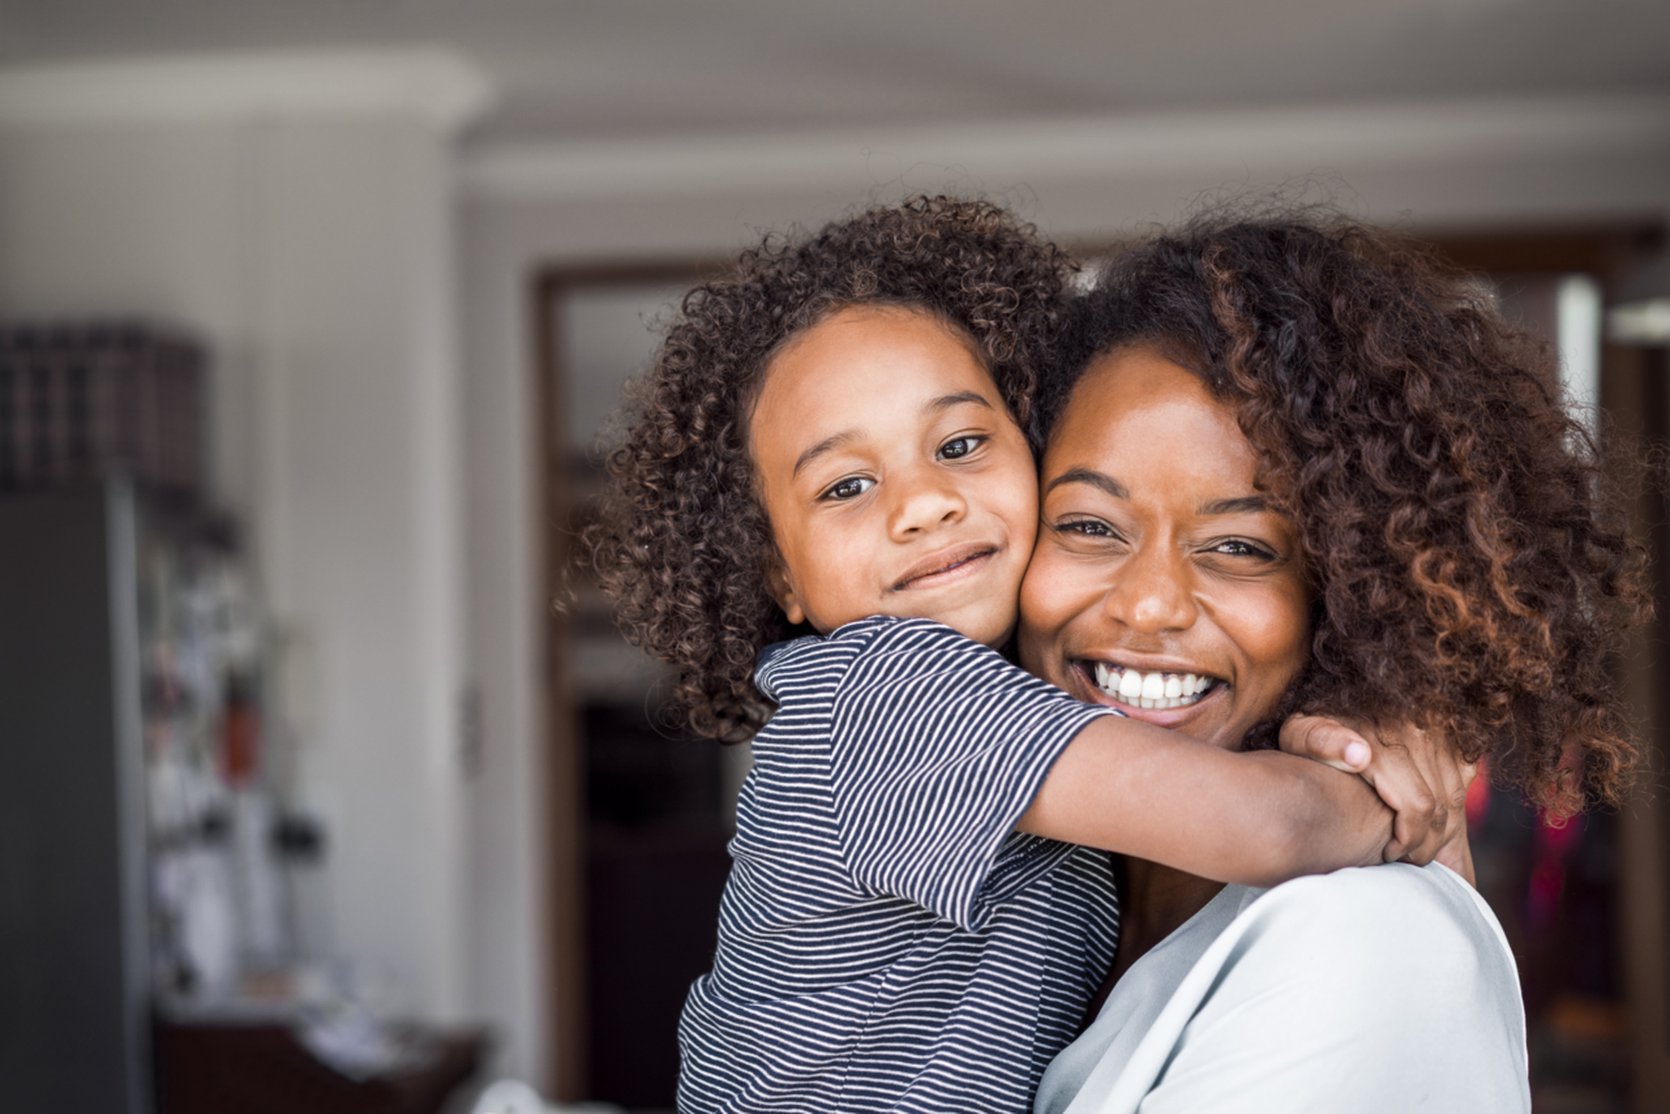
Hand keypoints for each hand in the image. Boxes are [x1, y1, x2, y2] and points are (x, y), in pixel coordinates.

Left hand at [1278, 714, 1475, 873]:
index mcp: (1386, 739)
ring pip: (1457, 797)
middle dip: (1427, 843)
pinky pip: (1465, 775)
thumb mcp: (1300, 729)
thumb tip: (1359, 755)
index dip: (1408, 840)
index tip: (1388, 854)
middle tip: (1404, 859)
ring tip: (1417, 846)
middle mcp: (1419, 731)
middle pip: (1443, 808)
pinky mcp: (1450, 729)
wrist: (1336, 682)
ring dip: (1443, 830)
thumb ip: (1321, 740)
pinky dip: (1455, 805)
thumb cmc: (1310, 718)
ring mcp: (1439, 729)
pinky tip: (1436, 823)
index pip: (1418, 807)